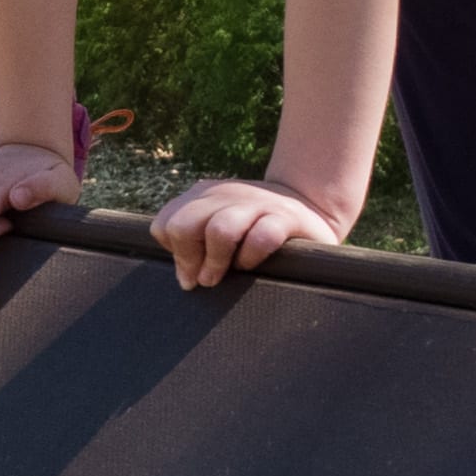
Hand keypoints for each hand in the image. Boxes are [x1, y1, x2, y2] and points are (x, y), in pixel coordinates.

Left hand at [151, 178, 342, 289]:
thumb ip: (196, 244)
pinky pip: (261, 237)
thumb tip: (184, 279)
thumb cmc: (257, 227)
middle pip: (184, 225)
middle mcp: (226, 195)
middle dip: (189, 259)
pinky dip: (251, 256)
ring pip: (220, 230)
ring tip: (220, 277)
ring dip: (216, 262)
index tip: (190, 269)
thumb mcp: (221, 226)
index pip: (166, 223)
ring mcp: (257, 204)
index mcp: (204, 196)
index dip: (173, 251)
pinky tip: (251, 265)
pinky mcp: (286, 217)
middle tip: (203, 280)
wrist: (309, 206)